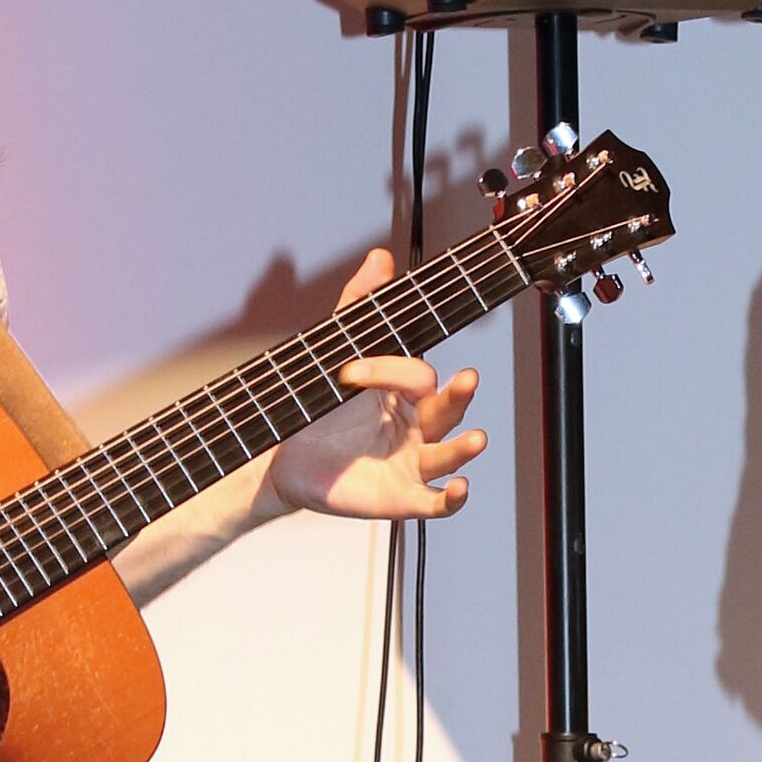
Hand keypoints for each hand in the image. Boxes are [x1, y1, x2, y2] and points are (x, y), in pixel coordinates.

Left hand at [263, 248, 486, 522]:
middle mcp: (414, 427)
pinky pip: (433, 502)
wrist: (285, 459)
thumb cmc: (320, 412)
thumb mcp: (339, 352)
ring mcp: (409, 462)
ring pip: (448, 455)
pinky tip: (458, 487)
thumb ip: (360, 306)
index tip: (352, 371)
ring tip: (476, 439)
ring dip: (464, 448)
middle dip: (459, 395)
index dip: (388, 370)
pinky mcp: (399, 496)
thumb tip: (380, 259)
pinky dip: (450, 498)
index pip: (416, 375)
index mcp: (405, 394)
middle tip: (467, 380)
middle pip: (448, 410)